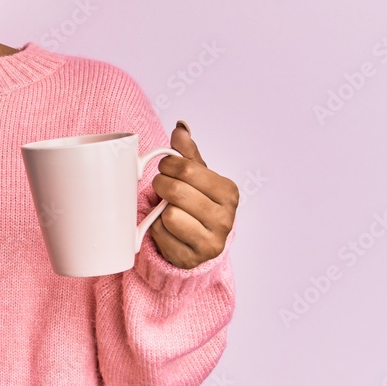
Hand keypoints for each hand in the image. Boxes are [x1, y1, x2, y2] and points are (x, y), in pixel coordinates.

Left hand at [149, 121, 237, 269]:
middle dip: (161, 185)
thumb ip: (187, 152)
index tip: (167, 169)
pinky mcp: (192, 258)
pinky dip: (157, 229)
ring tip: (169, 210)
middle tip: (163, 188)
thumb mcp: (195, 176)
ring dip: (161, 211)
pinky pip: (161, 234)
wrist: (195, 241)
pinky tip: (167, 229)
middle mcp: (226, 219)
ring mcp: (211, 242)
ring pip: (170, 214)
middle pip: (176, 190)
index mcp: (229, 192)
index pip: (186, 169)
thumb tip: (181, 127)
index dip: (168, 166)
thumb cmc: (195, 203)